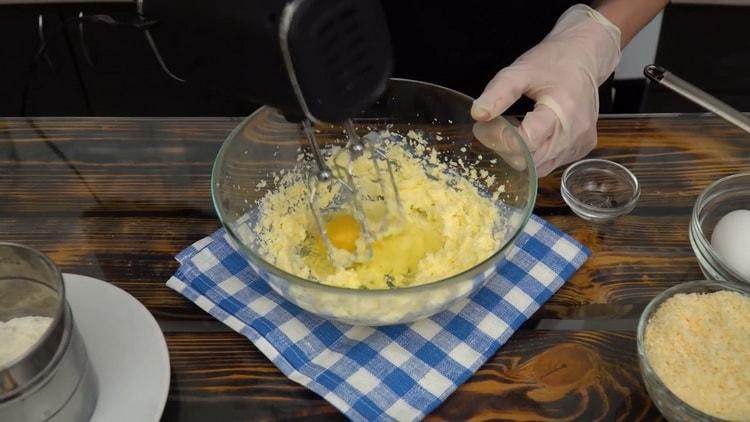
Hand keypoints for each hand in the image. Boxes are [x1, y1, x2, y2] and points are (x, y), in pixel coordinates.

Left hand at [471, 5, 620, 176]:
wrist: (583, 57)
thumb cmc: (551, 63)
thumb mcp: (519, 71)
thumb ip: (498, 93)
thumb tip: (478, 115)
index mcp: (563, 110)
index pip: (527, 141)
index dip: (502, 139)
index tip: (486, 127)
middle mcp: (576, 131)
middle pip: (533, 159)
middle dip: (509, 149)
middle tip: (497, 130)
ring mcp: (581, 143)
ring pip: (541, 167)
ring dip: (522, 154)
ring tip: (516, 130)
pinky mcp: (582, 149)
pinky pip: (552, 164)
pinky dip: (536, 155)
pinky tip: (532, 136)